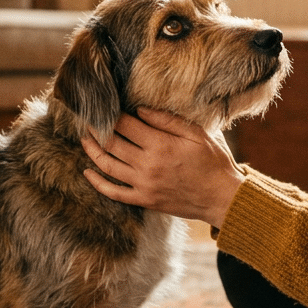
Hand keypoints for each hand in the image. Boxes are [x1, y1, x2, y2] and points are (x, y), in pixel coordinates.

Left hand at [81, 108, 244, 228]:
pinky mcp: (144, 200)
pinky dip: (98, 183)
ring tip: (85, 139)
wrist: (222, 197)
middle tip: (88, 119)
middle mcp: (147, 165)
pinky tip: (88, 172)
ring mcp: (144, 185)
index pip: (125, 124)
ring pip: (108, 166)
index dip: (111, 114)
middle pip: (111, 143)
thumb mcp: (197, 134)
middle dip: (96, 129)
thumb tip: (140, 109)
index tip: (103, 107)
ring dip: (92, 151)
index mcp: (160, 144)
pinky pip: (114, 193)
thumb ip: (167, 120)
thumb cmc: (213, 162)